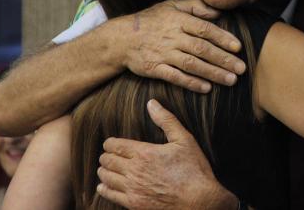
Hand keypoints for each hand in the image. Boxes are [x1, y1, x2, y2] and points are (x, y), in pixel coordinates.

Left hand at [97, 99, 236, 209]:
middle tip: (107, 155)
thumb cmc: (194, 169)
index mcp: (145, 153)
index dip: (110, 143)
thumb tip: (151, 103)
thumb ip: (166, 120)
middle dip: (106, 156)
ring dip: (104, 171)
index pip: (115, 145)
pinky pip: (110, 195)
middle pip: (108, 161)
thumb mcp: (184, 139)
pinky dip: (104, 189)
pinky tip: (104, 186)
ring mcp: (133, 189)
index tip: (110, 143)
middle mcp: (135, 171)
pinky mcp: (134, 204)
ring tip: (105, 168)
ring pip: (106, 177)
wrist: (199, 200)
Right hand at [118, 0, 245, 92]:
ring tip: (231, 80)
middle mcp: (172, 37)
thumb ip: (196, 7)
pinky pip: (175, 77)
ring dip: (213, 73)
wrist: (121, 38)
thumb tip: (218, 11)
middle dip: (223, 59)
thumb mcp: (172, 6)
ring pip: (192, 64)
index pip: (205, 29)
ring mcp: (163, 53)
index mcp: (178, 20)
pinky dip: (191, 83)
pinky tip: (206, 88)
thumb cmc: (151, 20)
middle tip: (242, 68)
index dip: (222, 38)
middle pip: (202, 49)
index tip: (238, 47)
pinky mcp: (154, 68)